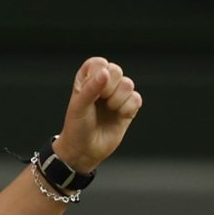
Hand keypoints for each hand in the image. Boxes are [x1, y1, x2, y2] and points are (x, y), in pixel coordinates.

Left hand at [54, 57, 142, 172]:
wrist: (85, 151)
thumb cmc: (77, 127)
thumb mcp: (79, 107)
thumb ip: (91, 88)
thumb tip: (106, 73)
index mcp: (87, 79)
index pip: (99, 63)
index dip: (98, 75)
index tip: (90, 90)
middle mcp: (103, 84)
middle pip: (116, 70)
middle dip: (109, 87)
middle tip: (100, 101)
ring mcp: (117, 95)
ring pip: (128, 84)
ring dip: (118, 99)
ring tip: (108, 110)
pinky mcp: (128, 107)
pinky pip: (136, 99)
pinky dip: (127, 108)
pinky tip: (118, 116)